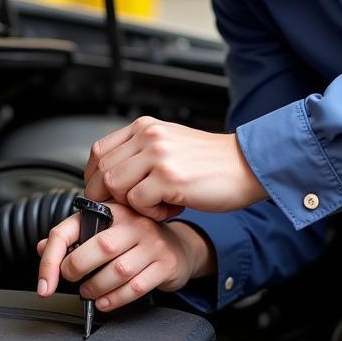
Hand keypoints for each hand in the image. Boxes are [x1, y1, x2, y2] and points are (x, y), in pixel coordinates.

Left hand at [36, 202, 214, 312]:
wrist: (178, 246)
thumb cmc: (135, 238)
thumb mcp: (102, 230)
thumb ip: (72, 238)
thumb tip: (40, 248)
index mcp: (108, 210)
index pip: (68, 231)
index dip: (50, 260)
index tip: (45, 285)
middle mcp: (132, 222)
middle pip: (98, 248)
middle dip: (77, 272)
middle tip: (74, 282)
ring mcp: (151, 242)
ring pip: (118, 271)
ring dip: (96, 289)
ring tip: (90, 293)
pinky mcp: (165, 263)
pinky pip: (135, 287)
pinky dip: (115, 299)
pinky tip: (106, 301)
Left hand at [83, 116, 265, 221]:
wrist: (248, 166)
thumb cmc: (211, 162)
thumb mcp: (169, 145)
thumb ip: (140, 154)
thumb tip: (108, 177)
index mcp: (145, 127)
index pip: (99, 151)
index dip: (94, 177)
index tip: (104, 193)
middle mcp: (148, 136)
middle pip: (102, 171)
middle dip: (109, 197)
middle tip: (131, 207)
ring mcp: (157, 155)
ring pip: (115, 186)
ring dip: (131, 204)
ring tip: (157, 205)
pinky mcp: (168, 177)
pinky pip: (138, 201)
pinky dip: (150, 213)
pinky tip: (171, 208)